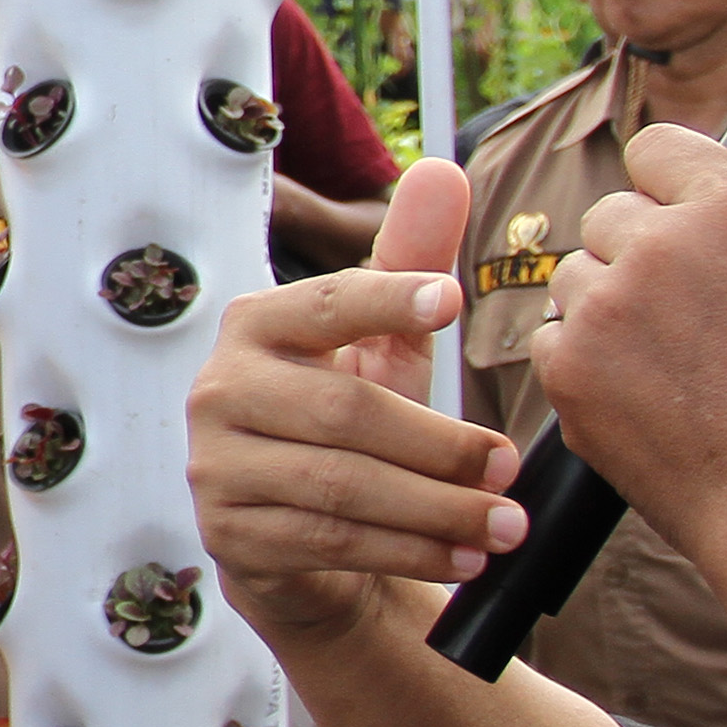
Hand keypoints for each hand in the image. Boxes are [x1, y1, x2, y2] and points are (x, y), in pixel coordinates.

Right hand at [189, 159, 525, 651]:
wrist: (292, 536)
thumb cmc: (348, 423)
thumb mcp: (384, 346)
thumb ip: (411, 263)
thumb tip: (445, 169)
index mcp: (256, 325)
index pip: (324, 304)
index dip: (386, 299)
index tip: (452, 301)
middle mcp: (221, 389)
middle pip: (344, 411)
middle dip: (440, 445)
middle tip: (509, 467)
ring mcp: (216, 465)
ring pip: (342, 486)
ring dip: (436, 509)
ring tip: (506, 523)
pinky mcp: (229, 535)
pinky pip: (329, 542)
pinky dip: (407, 552)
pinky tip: (463, 558)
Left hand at [535, 126, 726, 556]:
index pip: (659, 147)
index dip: (672, 179)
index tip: (681, 208)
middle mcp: (657, 245)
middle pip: (613, 214)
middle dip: (643, 248)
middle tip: (691, 309)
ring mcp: (603, 309)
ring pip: (580, 276)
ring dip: (611, 304)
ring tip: (675, 362)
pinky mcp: (566, 370)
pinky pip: (556, 336)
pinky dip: (587, 359)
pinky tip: (645, 396)